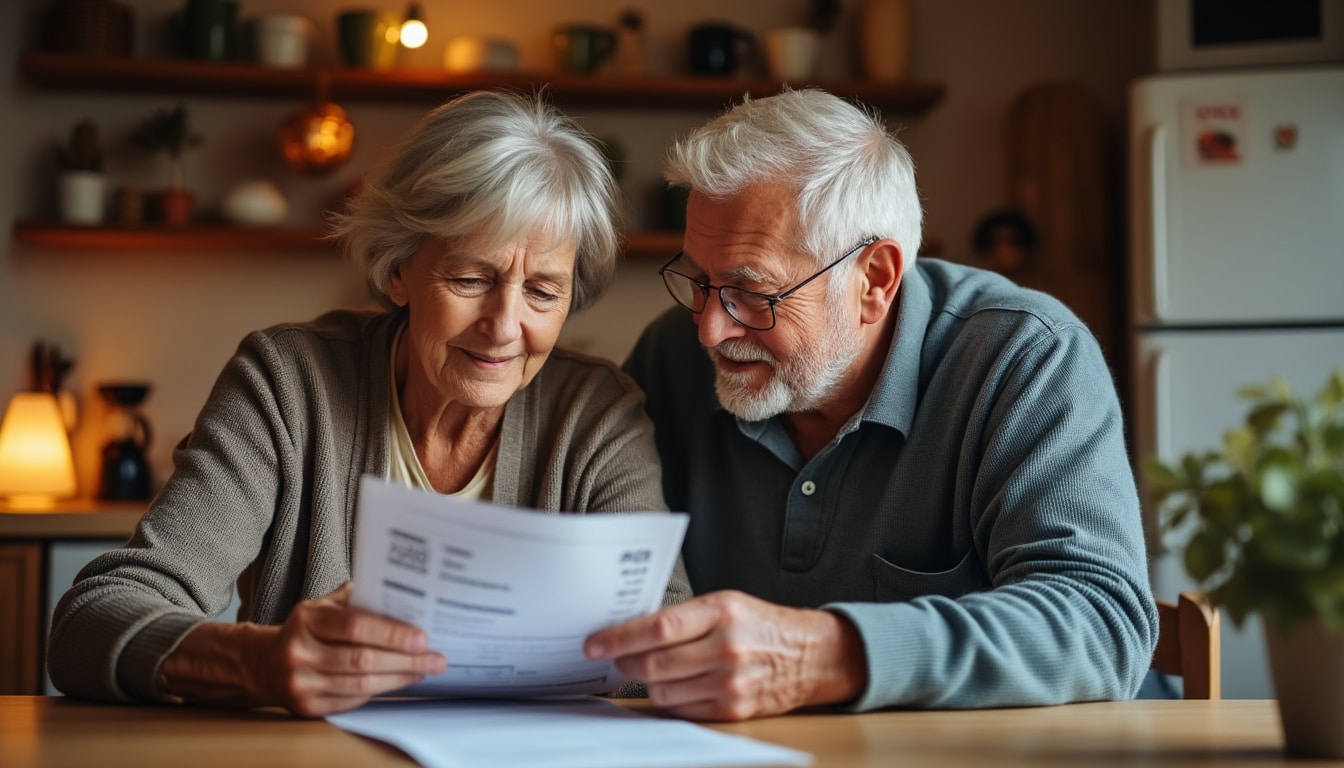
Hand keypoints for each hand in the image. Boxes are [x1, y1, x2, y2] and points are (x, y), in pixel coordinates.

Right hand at [254, 583, 446, 716]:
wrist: (264, 663)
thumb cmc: (307, 629)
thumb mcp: (324, 605)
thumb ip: (358, 597)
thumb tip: (404, 591)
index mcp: (306, 619)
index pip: (355, 626)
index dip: (392, 633)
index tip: (422, 638)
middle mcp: (299, 652)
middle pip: (362, 660)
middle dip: (405, 661)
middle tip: (436, 658)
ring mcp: (301, 683)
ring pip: (361, 685)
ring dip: (399, 678)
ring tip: (424, 670)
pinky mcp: (307, 707)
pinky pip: (353, 700)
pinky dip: (380, 691)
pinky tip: (400, 681)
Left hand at [583, 590, 866, 720]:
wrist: (809, 654)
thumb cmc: (761, 624)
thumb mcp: (727, 603)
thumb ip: (685, 616)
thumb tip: (633, 630)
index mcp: (722, 612)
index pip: (657, 628)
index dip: (619, 638)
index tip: (595, 642)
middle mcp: (726, 648)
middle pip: (654, 664)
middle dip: (625, 663)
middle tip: (615, 659)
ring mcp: (731, 683)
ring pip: (664, 691)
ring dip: (646, 683)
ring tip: (647, 671)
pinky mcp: (734, 710)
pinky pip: (683, 710)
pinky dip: (669, 700)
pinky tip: (671, 686)